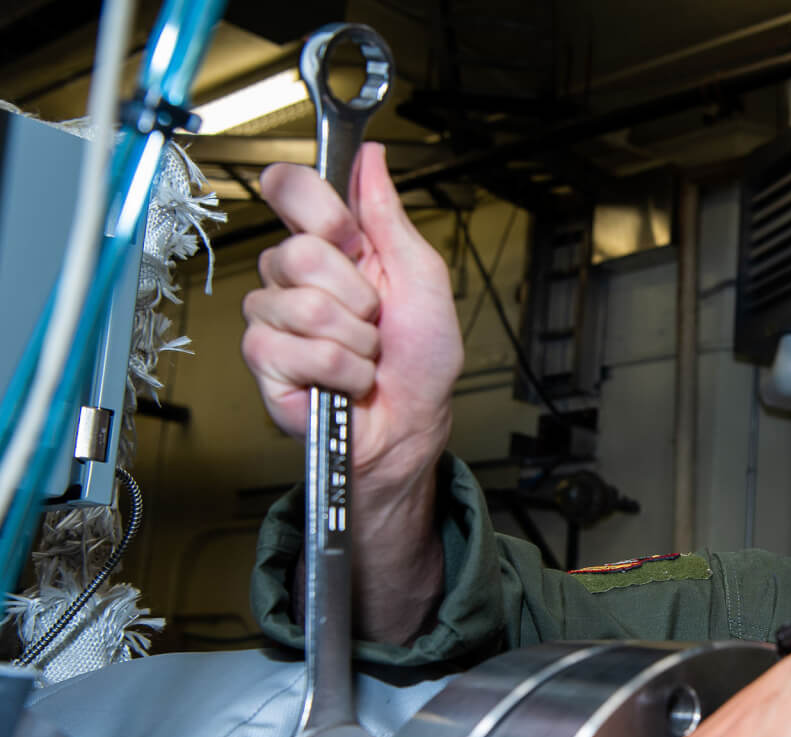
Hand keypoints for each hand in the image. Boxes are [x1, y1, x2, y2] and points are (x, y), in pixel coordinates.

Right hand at [241, 142, 461, 496]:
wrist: (412, 422)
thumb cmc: (420, 358)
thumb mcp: (423, 277)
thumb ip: (390, 217)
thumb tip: (372, 159)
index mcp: (332, 246)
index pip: (288, 188)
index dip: (314, 205)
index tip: (349, 235)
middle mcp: (295, 276)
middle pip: (299, 252)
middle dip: (356, 294)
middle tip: (374, 318)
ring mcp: (274, 317)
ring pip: (303, 306)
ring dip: (355, 338)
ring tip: (364, 353)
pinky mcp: (265, 359)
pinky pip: (299, 350)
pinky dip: (341, 368)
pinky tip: (346, 377)